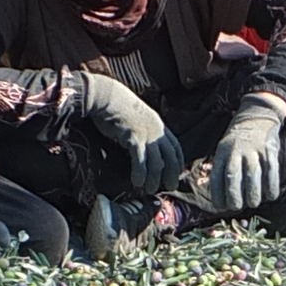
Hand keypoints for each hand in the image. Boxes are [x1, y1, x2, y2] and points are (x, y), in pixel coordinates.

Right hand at [76, 74, 185, 194]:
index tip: (177, 173)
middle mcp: (156, 130)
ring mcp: (146, 134)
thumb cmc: (119, 107)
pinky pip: (140, 160)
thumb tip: (145, 144)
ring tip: (150, 189)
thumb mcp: (139, 118)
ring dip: (154, 179)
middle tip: (170, 187)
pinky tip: (137, 182)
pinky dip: (140, 174)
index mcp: (159, 125)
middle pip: (170, 157)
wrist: (106, 95)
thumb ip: (146, 130)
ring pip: (157, 163)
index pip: (176, 147)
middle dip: (172, 174)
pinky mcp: (133, 137)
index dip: (178, 162)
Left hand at [212, 97, 285, 214]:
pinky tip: (270, 196)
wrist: (258, 115)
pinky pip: (271, 173)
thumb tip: (220, 197)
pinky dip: (271, 188)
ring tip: (253, 203)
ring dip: (253, 195)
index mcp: (222, 152)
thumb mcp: (225, 149)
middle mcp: (236, 151)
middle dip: (235, 197)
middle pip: (233, 178)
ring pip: (252, 177)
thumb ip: (222, 169)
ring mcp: (254, 150)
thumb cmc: (239, 140)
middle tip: (237, 207)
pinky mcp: (269, 151)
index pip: (217, 177)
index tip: (222, 207)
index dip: (218, 195)